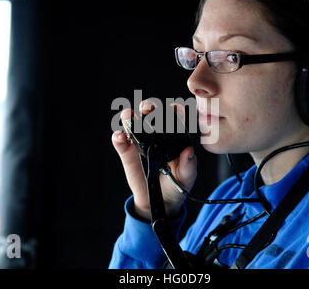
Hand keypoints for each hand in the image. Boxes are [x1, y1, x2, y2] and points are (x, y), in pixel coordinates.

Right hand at [111, 99, 197, 219]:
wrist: (159, 202)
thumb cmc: (176, 185)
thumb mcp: (186, 177)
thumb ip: (189, 166)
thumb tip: (189, 152)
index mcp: (174, 138)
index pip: (174, 118)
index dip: (174, 110)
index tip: (174, 108)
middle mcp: (156, 136)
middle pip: (151, 115)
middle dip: (149, 107)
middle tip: (147, 108)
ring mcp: (140, 143)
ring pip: (133, 124)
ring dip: (129, 117)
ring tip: (128, 116)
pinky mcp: (127, 153)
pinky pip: (121, 142)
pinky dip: (118, 137)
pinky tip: (120, 136)